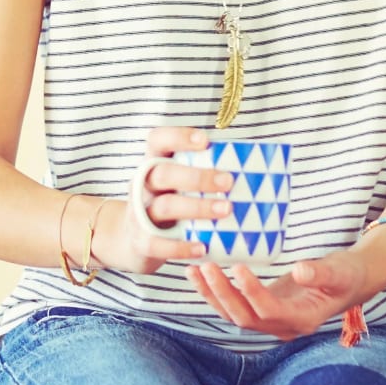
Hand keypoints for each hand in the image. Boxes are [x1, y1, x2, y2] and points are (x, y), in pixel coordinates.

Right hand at [97, 127, 232, 274]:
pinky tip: (203, 247)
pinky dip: (181, 247)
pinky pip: (158, 244)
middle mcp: (143, 186)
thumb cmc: (168, 204)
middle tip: (228, 182)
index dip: (178, 137)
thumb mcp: (177, 184)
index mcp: (154, 164)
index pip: (158, 141)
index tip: (205, 141)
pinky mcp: (140, 242)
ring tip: (226, 210)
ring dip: (197, 208)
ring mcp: (139, 214)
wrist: (130, 242)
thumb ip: (203, 173)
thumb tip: (255, 166)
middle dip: (197, 177)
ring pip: (165, 206)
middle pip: (163, 174)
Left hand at [187, 247, 367, 340]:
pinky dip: (216, 293)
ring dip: (212, 295)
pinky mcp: (263, 310)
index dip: (252, 292)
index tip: (239, 266)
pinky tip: (202, 275)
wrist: (350, 282)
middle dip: (223, 293)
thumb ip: (321, 272)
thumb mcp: (341, 271)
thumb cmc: (348, 275)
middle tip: (207, 266)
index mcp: (303, 320)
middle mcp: (283, 327)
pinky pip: (234, 306)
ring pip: (234, 315)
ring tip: (194, 270)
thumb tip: (300, 269)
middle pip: (245, 317)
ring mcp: (271, 321)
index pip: (269, 311)